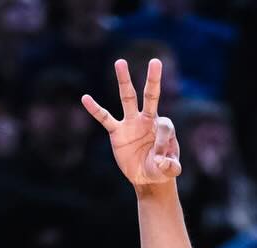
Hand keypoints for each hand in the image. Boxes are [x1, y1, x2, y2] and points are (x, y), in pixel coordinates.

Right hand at [82, 57, 180, 191]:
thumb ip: (171, 167)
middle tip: (155, 61)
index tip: (161, 159)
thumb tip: (162, 160)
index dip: (163, 142)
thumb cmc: (160, 169)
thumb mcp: (169, 171)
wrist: (146, 177)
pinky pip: (105, 118)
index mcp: (162, 127)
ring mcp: (131, 123)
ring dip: (125, 81)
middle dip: (153, 80)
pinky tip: (85, 98)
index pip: (164, 126)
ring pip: (128, 98)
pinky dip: (95, 109)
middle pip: (150, 96)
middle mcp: (147, 119)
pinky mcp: (117, 132)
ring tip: (120, 62)